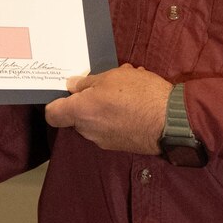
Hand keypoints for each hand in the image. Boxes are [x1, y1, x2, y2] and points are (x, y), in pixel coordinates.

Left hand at [44, 64, 171, 154]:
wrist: (170, 122)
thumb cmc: (139, 94)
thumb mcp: (113, 77)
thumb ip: (88, 82)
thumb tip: (72, 86)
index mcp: (81, 112)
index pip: (53, 114)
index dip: (56, 102)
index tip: (68, 92)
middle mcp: (88, 131)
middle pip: (76, 116)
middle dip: (88, 101)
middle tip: (106, 83)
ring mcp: (104, 141)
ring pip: (96, 121)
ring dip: (105, 107)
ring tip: (127, 90)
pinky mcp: (120, 146)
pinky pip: (110, 128)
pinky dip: (117, 117)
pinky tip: (135, 103)